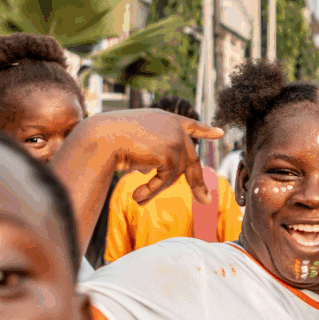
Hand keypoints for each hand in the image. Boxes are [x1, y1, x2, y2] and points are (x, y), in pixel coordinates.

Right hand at [87, 110, 223, 203]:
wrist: (99, 139)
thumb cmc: (107, 141)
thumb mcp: (134, 146)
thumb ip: (151, 155)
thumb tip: (159, 173)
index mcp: (162, 119)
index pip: (189, 125)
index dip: (205, 130)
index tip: (220, 133)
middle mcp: (173, 125)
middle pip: (191, 158)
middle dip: (197, 183)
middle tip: (205, 200)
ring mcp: (175, 137)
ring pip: (175, 173)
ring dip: (157, 189)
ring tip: (139, 198)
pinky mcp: (172, 151)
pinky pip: (167, 179)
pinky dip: (153, 190)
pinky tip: (137, 195)